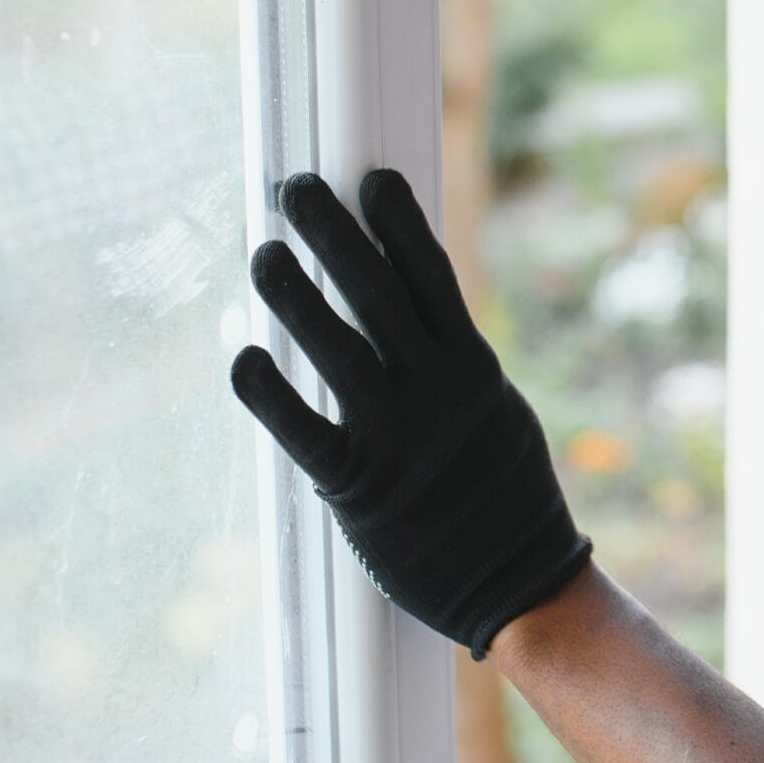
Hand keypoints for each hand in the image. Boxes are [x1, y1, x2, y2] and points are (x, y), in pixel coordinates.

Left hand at [229, 170, 589, 657]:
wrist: (521, 584)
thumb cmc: (505, 499)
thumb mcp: (496, 415)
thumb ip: (456, 368)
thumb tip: (421, 320)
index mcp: (473, 370)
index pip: (431, 276)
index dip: (398, 222)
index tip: (370, 178)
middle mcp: (436, 392)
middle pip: (375, 293)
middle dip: (333, 232)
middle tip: (296, 189)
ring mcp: (397, 437)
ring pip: (334, 347)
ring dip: (293, 294)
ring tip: (263, 253)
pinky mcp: (358, 487)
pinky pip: (304, 431)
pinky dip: (270, 392)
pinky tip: (243, 357)